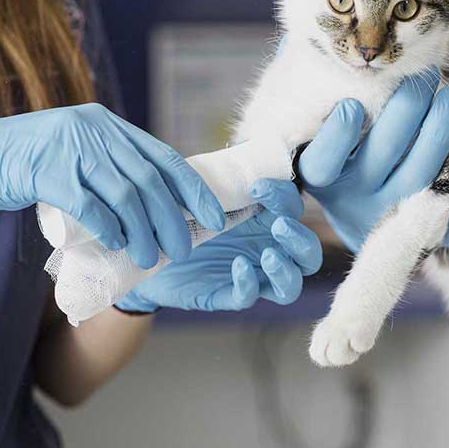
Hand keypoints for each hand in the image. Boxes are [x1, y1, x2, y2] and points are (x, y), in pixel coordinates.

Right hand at [0, 103, 224, 268]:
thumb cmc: (28, 163)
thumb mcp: (77, 150)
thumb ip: (111, 163)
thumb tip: (157, 198)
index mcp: (107, 124)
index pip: (165, 157)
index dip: (194, 190)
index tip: (214, 217)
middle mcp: (94, 130)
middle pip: (150, 181)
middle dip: (173, 219)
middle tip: (182, 249)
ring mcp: (69, 148)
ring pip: (125, 195)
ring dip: (143, 232)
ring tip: (151, 257)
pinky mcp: (45, 171)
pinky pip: (89, 205)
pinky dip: (108, 228)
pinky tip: (116, 245)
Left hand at [117, 179, 321, 311]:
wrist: (141, 248)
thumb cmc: (174, 212)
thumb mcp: (194, 188)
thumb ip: (220, 175)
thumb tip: (242, 151)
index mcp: (262, 217)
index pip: (292, 207)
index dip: (283, 196)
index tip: (257, 187)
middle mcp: (265, 247)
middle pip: (307, 251)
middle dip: (299, 239)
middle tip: (278, 226)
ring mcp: (250, 275)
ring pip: (292, 283)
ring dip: (286, 269)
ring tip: (267, 255)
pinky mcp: (227, 294)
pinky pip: (251, 296)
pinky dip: (249, 283)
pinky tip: (237, 267)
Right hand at [298, 71, 448, 251]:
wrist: (366, 219)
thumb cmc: (342, 155)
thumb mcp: (315, 128)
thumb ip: (305, 88)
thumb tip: (289, 43)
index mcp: (323, 175)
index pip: (322, 162)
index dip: (337, 137)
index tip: (351, 105)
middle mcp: (355, 197)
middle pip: (381, 157)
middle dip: (405, 111)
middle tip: (424, 74)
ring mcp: (392, 214)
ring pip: (420, 176)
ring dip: (438, 132)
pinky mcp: (425, 231)